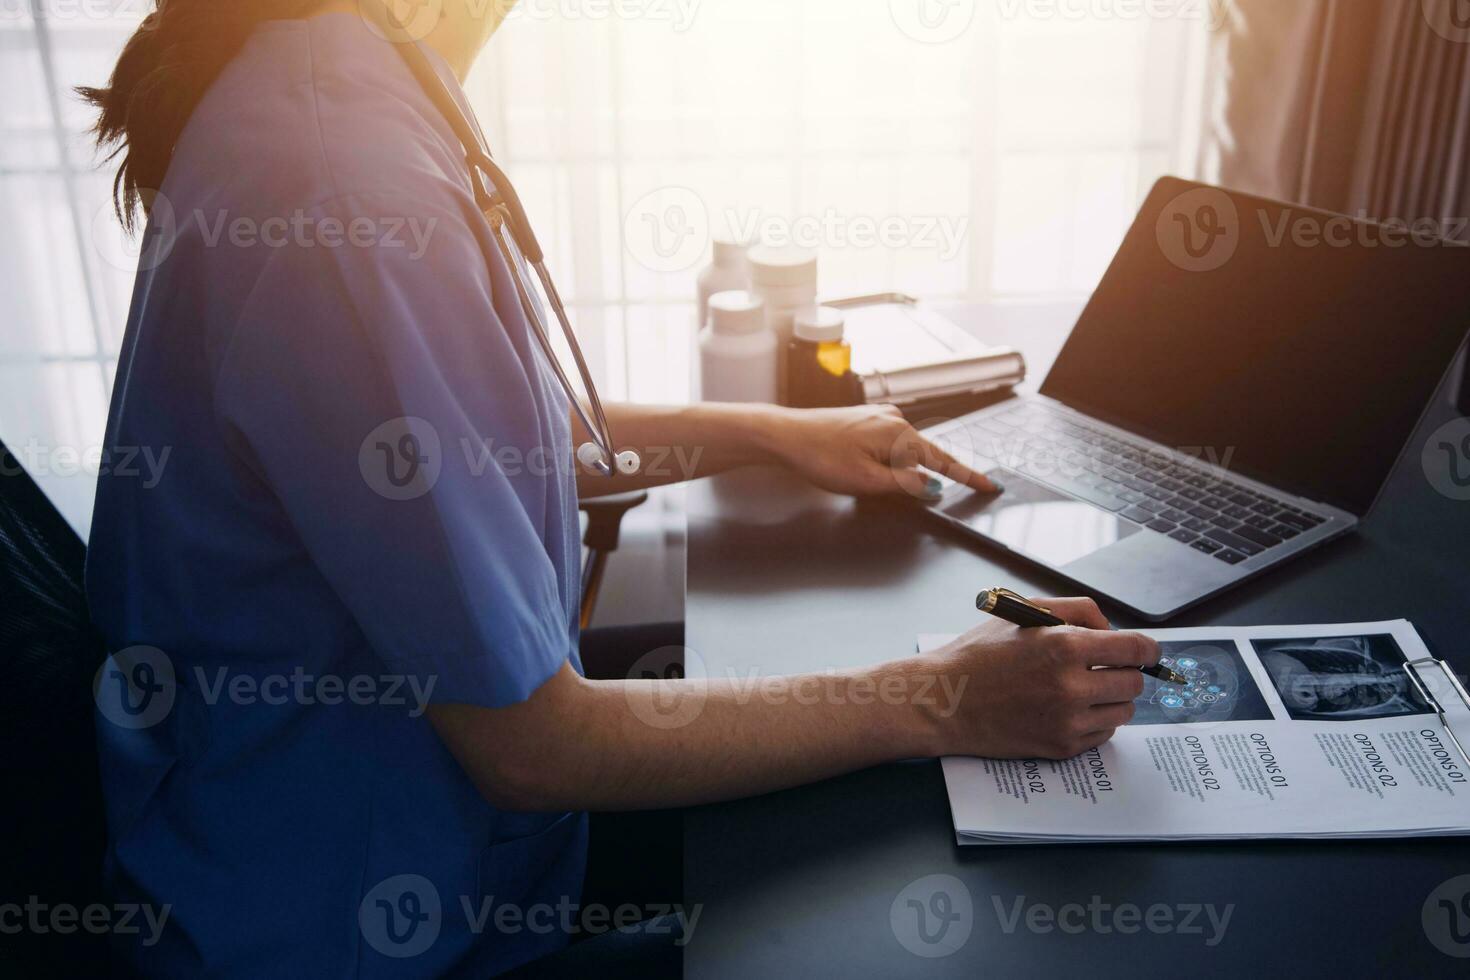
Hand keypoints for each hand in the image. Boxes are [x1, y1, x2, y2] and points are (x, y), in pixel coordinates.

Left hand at [762, 404, 998, 498]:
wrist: (785, 435)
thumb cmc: (820, 456)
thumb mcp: (866, 482)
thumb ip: (904, 485)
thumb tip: (932, 487)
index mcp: (900, 434)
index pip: (943, 461)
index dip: (967, 477)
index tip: (990, 486)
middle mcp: (895, 419)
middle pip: (921, 457)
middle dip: (913, 479)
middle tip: (877, 487)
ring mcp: (881, 417)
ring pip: (903, 454)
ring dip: (892, 472)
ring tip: (855, 476)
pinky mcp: (868, 420)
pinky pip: (889, 446)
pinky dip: (884, 462)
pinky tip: (859, 468)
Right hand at [923, 598, 1159, 758]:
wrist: (944, 700)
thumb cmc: (980, 654)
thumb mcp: (1024, 611)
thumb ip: (1077, 611)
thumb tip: (1112, 630)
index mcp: (1064, 646)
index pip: (1134, 649)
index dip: (1147, 649)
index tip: (1147, 652)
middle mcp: (1071, 686)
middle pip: (1133, 683)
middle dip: (1123, 672)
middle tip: (1103, 669)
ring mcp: (1067, 721)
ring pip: (1123, 711)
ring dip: (1111, 699)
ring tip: (1083, 689)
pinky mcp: (1061, 747)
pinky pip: (1103, 734)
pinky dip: (1094, 721)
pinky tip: (1068, 710)